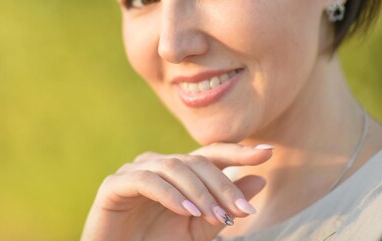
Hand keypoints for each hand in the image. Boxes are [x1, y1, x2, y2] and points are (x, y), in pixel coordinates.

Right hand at [80, 143, 272, 240]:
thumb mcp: (198, 230)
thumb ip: (224, 206)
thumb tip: (261, 179)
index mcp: (177, 172)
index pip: (210, 154)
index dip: (237, 151)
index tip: (267, 153)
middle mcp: (157, 165)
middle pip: (195, 161)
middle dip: (223, 185)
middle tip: (244, 211)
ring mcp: (134, 171)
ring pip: (173, 167)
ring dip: (199, 192)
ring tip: (217, 217)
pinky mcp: (114, 185)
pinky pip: (145, 180)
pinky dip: (169, 194)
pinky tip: (187, 211)